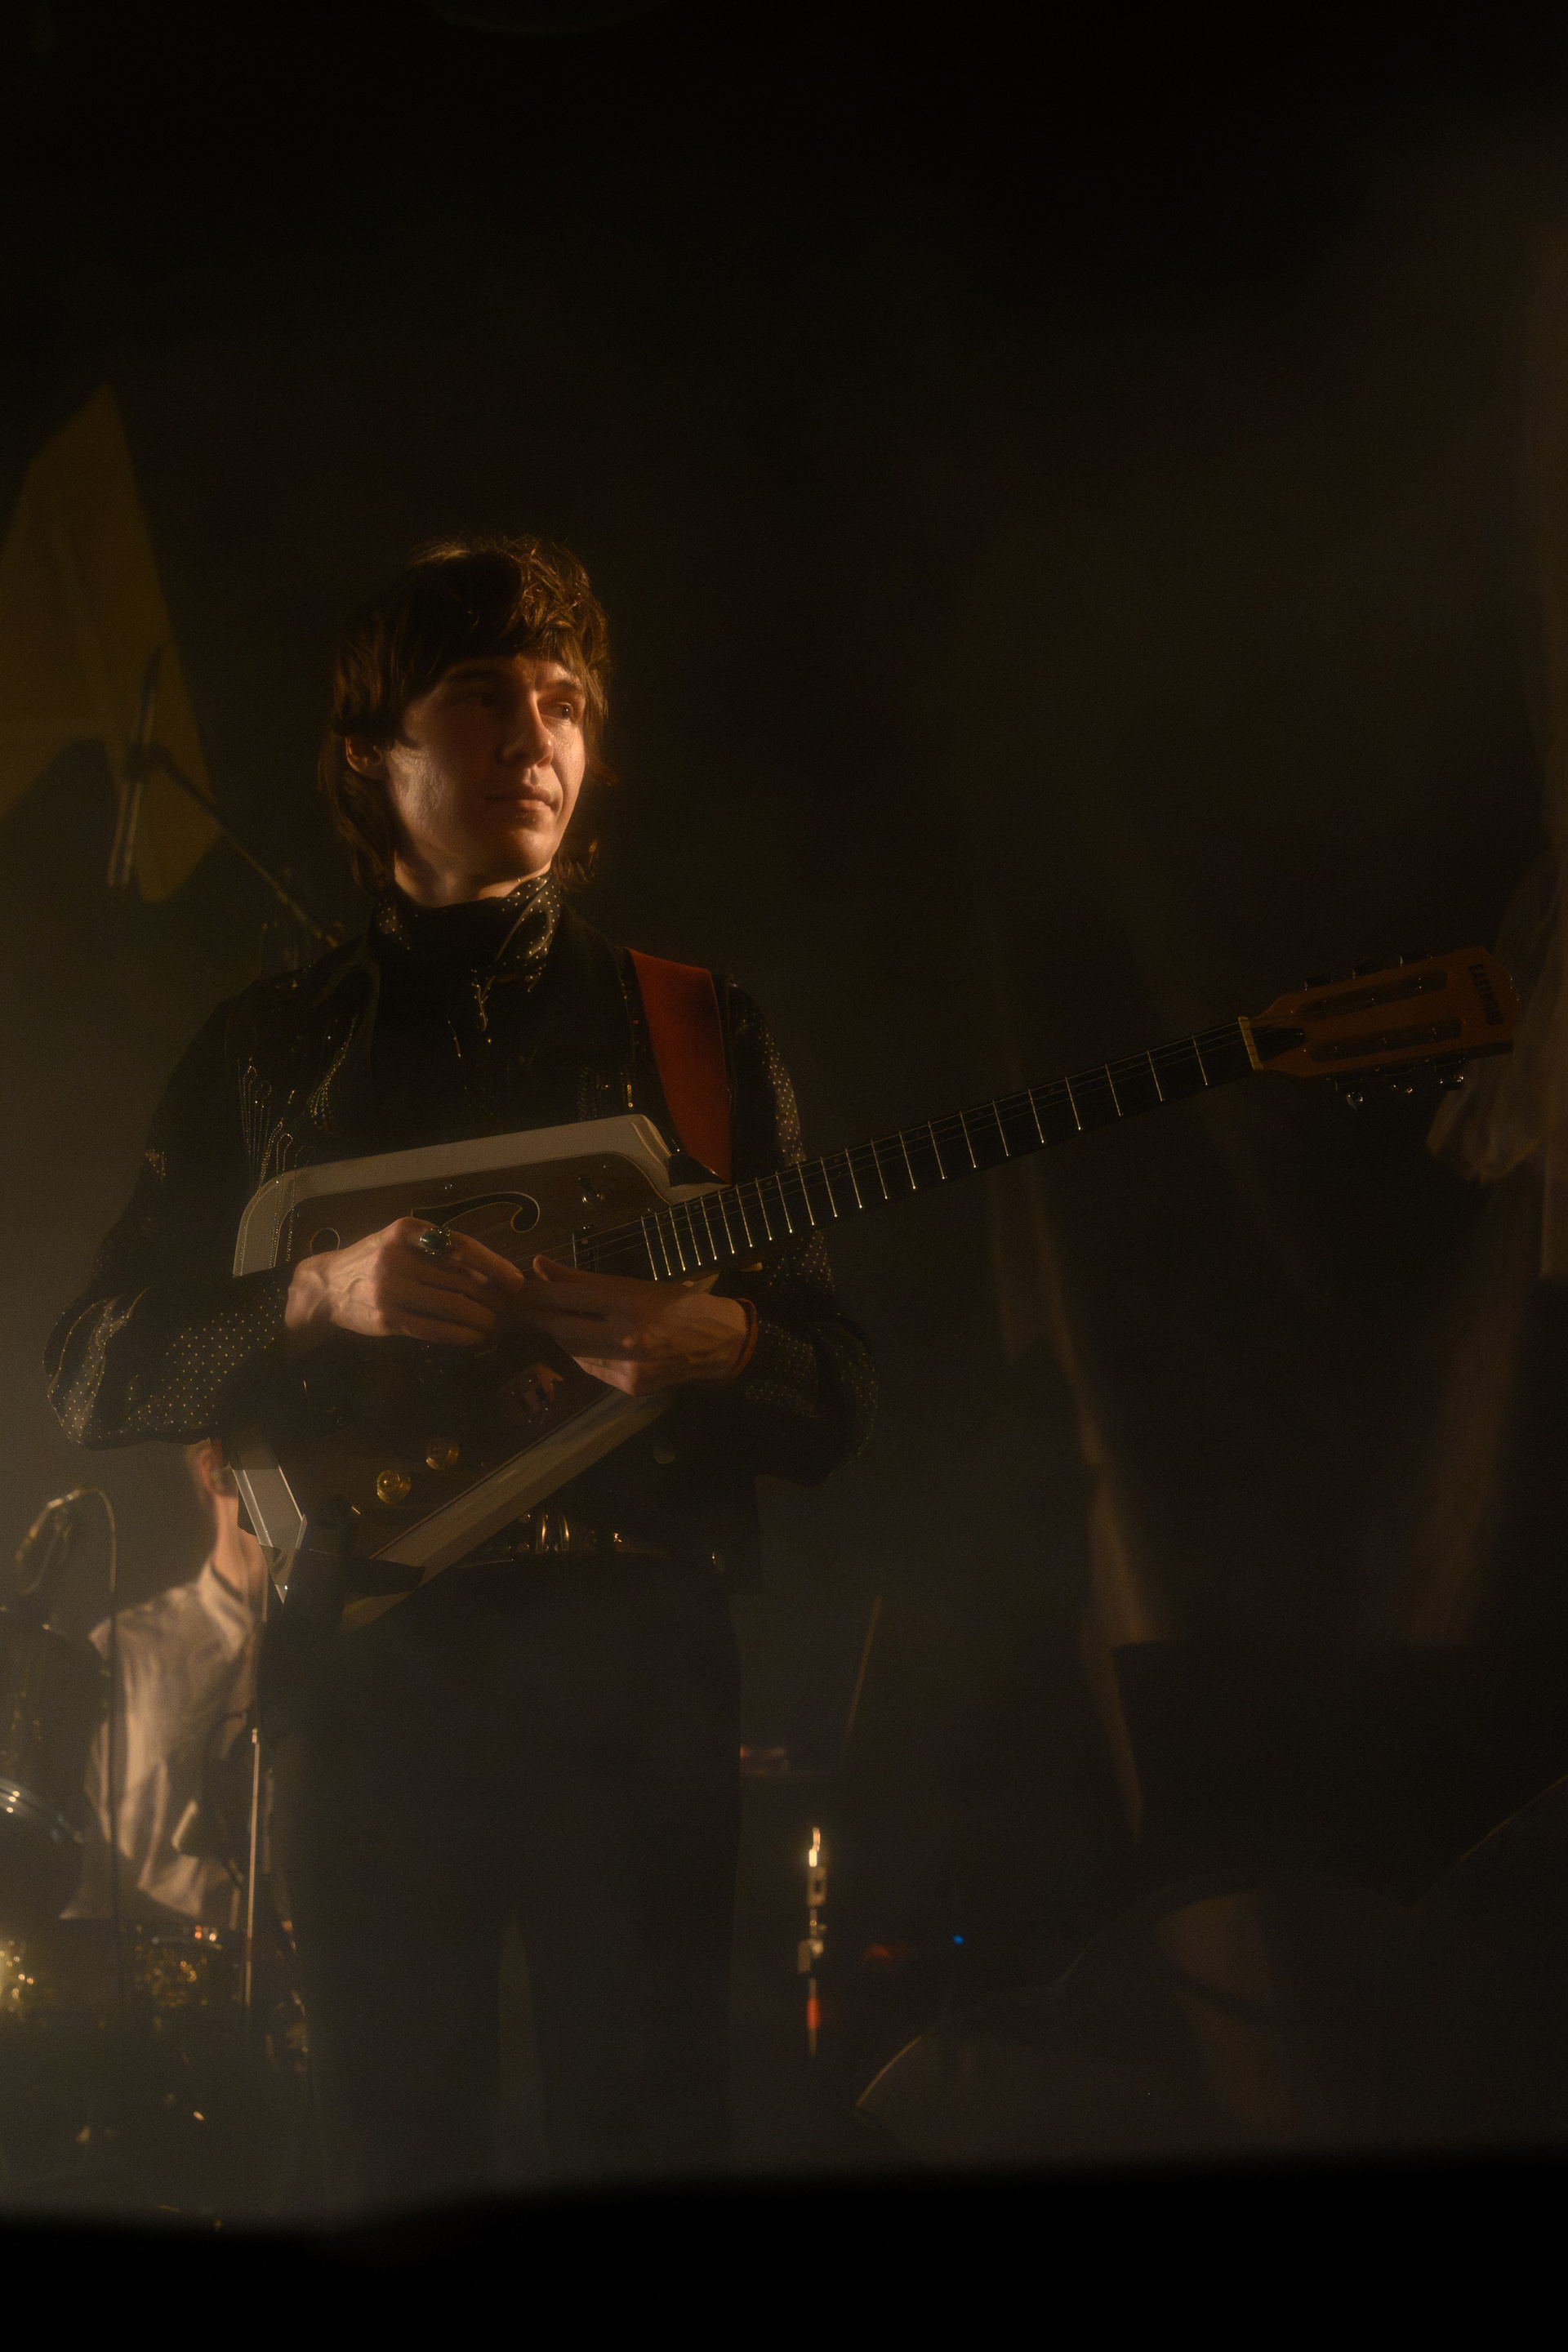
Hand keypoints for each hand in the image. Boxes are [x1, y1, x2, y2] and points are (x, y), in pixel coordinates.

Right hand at [283, 1218, 527, 1353]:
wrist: (327, 1286)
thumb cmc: (374, 1260)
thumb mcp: (402, 1244)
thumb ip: (439, 1253)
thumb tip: (492, 1272)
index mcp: (406, 1231)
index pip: (461, 1247)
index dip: (494, 1265)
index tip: (516, 1280)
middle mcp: (397, 1258)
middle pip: (460, 1281)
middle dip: (492, 1297)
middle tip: (509, 1308)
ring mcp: (390, 1290)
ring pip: (452, 1307)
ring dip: (481, 1319)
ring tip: (495, 1324)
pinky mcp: (386, 1319)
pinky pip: (433, 1330)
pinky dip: (460, 1335)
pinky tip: (475, 1337)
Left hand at [518, 1256, 750, 1394]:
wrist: (721, 1343)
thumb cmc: (680, 1304)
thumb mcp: (635, 1284)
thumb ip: (584, 1279)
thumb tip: (539, 1265)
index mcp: (629, 1302)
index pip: (567, 1297)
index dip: (537, 1293)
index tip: (517, 1288)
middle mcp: (626, 1337)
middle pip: (562, 1328)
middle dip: (541, 1317)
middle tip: (523, 1306)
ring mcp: (627, 1367)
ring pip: (573, 1351)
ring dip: (560, 1335)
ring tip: (554, 1320)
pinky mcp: (629, 1386)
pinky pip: (591, 1368)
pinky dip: (581, 1353)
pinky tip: (584, 1341)